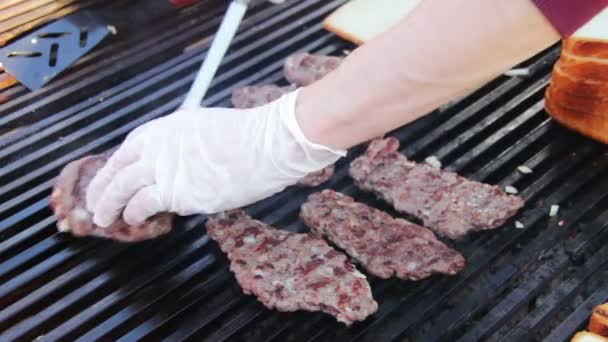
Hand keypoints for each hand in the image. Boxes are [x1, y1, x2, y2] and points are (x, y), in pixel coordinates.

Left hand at [86, 90, 344, 226]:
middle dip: (101, 188)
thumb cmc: (250, 136)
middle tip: (94, 203)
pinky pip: (145, 205)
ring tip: (103, 218)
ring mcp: (165, 167)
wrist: (267, 144)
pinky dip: (135, 213)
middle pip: (117, 168)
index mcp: (167, 127)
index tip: (110, 178)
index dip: (116, 167)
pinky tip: (133, 220)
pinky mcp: (177, 192)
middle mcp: (159, 145)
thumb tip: (179, 166)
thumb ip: (185, 146)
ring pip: (121, 188)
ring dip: (108, 205)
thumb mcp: (208, 129)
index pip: (129, 148)